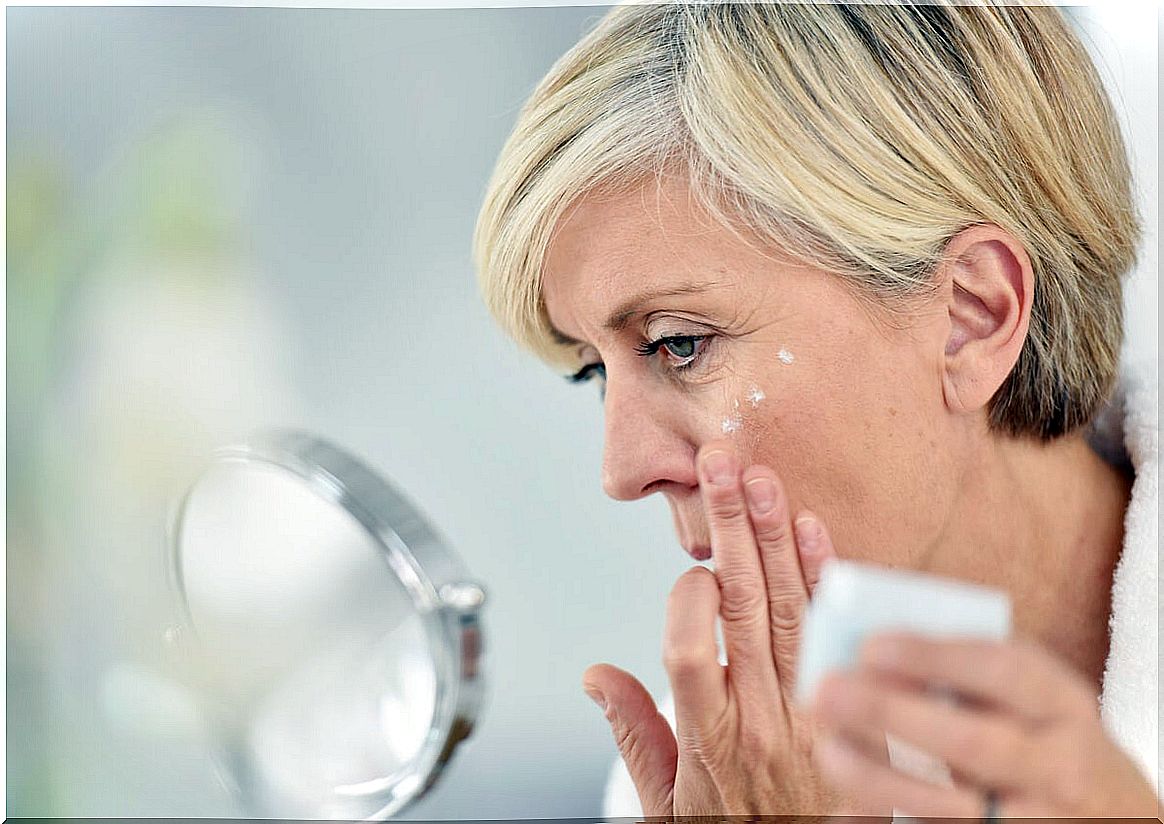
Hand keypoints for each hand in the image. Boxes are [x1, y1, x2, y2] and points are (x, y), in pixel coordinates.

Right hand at [582, 440, 888, 815]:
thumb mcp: (667, 801)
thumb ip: (634, 734)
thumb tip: (597, 674)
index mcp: (710, 737)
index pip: (690, 651)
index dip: (685, 601)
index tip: (686, 571)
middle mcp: (762, 715)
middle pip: (743, 606)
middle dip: (729, 527)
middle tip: (718, 464)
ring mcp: (811, 705)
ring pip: (789, 605)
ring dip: (772, 534)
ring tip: (757, 477)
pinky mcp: (849, 700)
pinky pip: (834, 628)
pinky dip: (823, 575)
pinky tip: (809, 528)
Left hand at [810, 633, 1160, 817]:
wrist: (1109, 812)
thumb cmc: (1036, 730)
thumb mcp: (1026, 691)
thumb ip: (960, 669)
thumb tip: (860, 657)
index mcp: (1061, 704)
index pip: (1003, 671)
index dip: (934, 657)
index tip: (870, 646)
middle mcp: (1058, 766)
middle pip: (973, 743)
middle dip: (891, 715)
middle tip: (825, 691)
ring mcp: (1036, 820)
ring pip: (952, 808)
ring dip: (877, 779)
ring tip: (827, 749)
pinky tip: (845, 810)